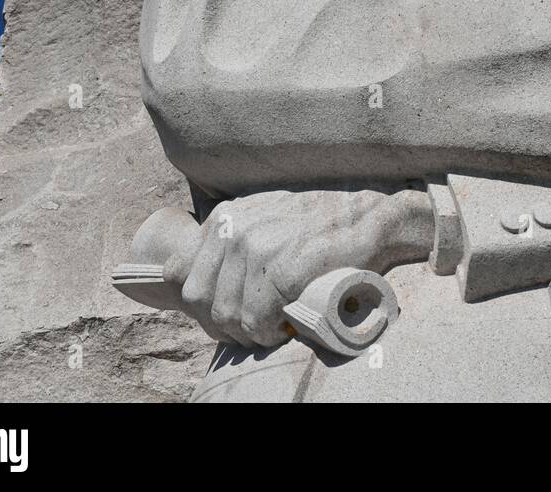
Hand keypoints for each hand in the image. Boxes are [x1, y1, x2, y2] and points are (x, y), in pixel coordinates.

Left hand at [165, 188, 431, 348]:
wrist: (373, 217)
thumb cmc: (321, 224)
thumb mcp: (264, 217)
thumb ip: (230, 238)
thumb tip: (183, 276)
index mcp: (224, 216)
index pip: (177, 272)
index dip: (197, 303)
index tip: (224, 314)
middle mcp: (233, 228)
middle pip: (197, 298)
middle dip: (219, 323)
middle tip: (249, 330)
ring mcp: (257, 248)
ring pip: (226, 314)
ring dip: (246, 333)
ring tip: (268, 331)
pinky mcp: (282, 269)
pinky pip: (256, 319)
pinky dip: (266, 333)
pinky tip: (282, 330)